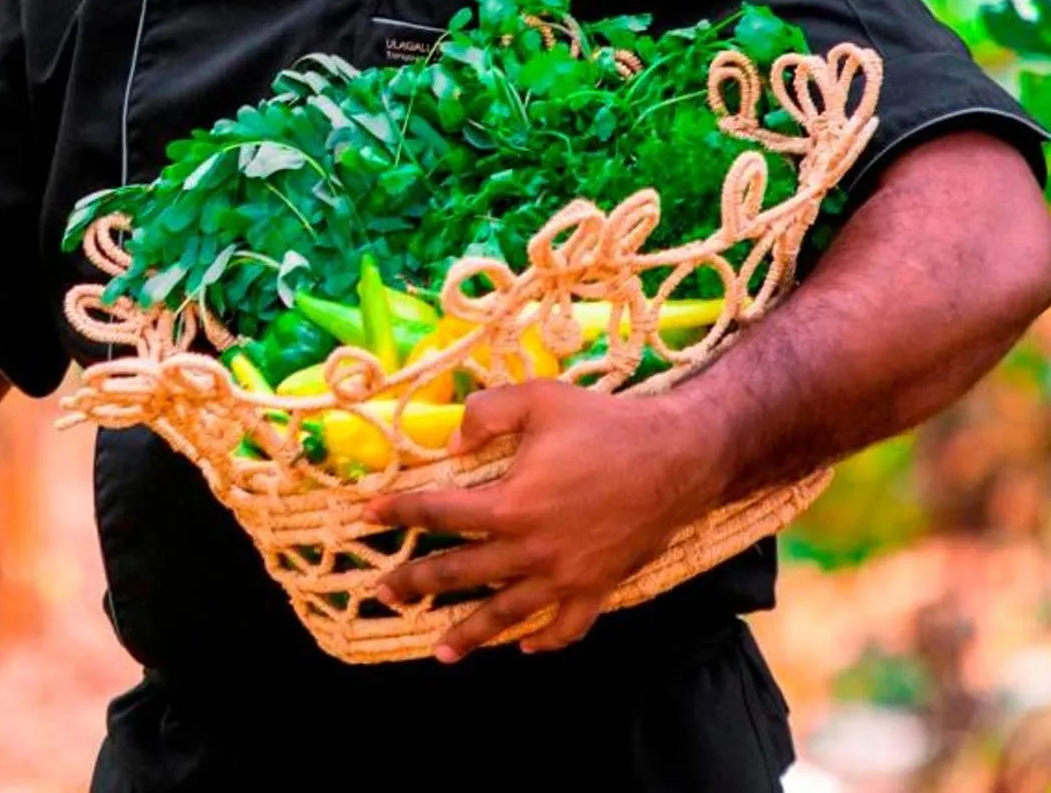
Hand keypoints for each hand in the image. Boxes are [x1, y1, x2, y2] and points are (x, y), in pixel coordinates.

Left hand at [365, 382, 732, 662]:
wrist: (681, 456)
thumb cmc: (607, 424)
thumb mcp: (539, 399)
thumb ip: (487, 413)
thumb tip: (449, 440)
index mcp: (512, 504)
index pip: (439, 513)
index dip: (400, 512)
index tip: (369, 514)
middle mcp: (533, 549)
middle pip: (461, 574)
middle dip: (416, 584)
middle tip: (384, 594)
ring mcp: (567, 575)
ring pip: (508, 614)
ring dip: (471, 634)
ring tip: (439, 651)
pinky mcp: (599, 587)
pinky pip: (568, 626)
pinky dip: (545, 641)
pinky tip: (525, 647)